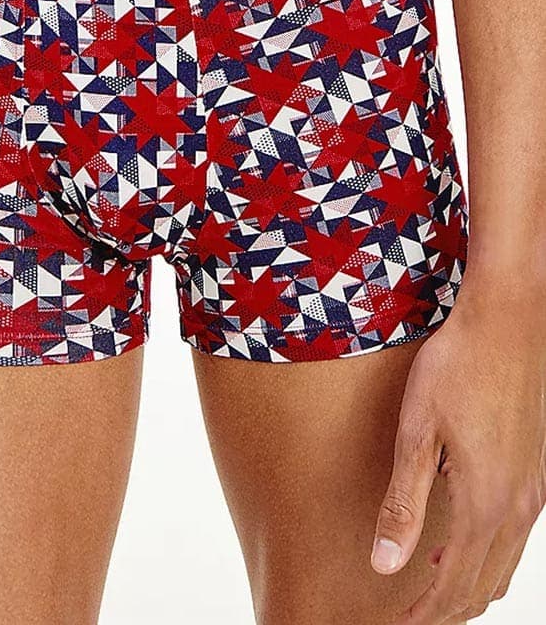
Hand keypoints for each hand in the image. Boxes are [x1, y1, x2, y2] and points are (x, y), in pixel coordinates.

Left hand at [371, 282, 545, 623]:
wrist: (508, 320)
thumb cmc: (457, 367)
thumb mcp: (416, 432)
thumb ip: (403, 503)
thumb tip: (384, 564)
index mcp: (486, 502)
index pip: (454, 586)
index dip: (425, 615)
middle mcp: (519, 505)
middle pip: (486, 584)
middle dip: (449, 608)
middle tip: (413, 617)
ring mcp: (535, 487)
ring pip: (506, 561)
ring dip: (472, 584)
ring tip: (433, 588)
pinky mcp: (538, 467)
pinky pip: (516, 533)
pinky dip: (490, 553)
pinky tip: (463, 536)